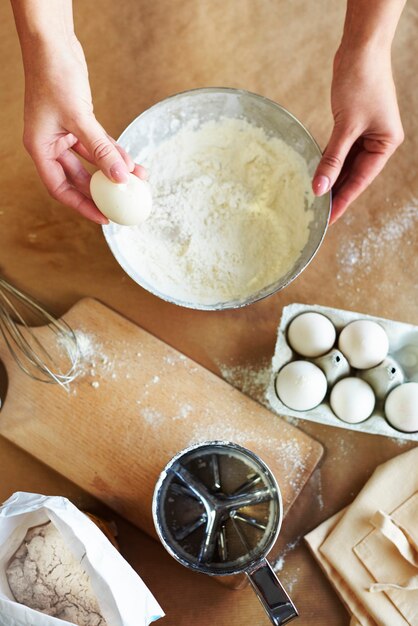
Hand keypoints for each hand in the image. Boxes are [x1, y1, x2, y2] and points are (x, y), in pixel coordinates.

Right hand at [22, 35, 144, 223]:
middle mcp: (50, 145)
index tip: (104, 218)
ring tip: (138, 179)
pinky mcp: (79, 122)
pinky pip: (98, 145)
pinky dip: (114, 152)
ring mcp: (65, 134)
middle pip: (78, 179)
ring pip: (92, 162)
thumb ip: (101, 150)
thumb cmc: (54, 77)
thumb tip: (122, 177)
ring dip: (114, 170)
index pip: (61, 189)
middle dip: (102, 191)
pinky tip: (132, 161)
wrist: (53, 44)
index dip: (82, 206)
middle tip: (124, 203)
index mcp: (40, 149)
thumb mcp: (80, 118)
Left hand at [312, 45, 403, 223]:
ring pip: (346, 164)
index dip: (343, 200)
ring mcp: (366, 133)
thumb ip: (332, 159)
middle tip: (318, 215)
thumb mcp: (346, 126)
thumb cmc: (360, 83)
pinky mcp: (353, 125)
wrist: (360, 49)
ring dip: (331, 179)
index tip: (328, 219)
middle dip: (336, 192)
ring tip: (314, 200)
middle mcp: (379, 142)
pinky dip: (328, 162)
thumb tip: (319, 189)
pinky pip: (340, 151)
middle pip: (354, 175)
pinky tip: (316, 176)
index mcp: (385, 144)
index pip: (361, 180)